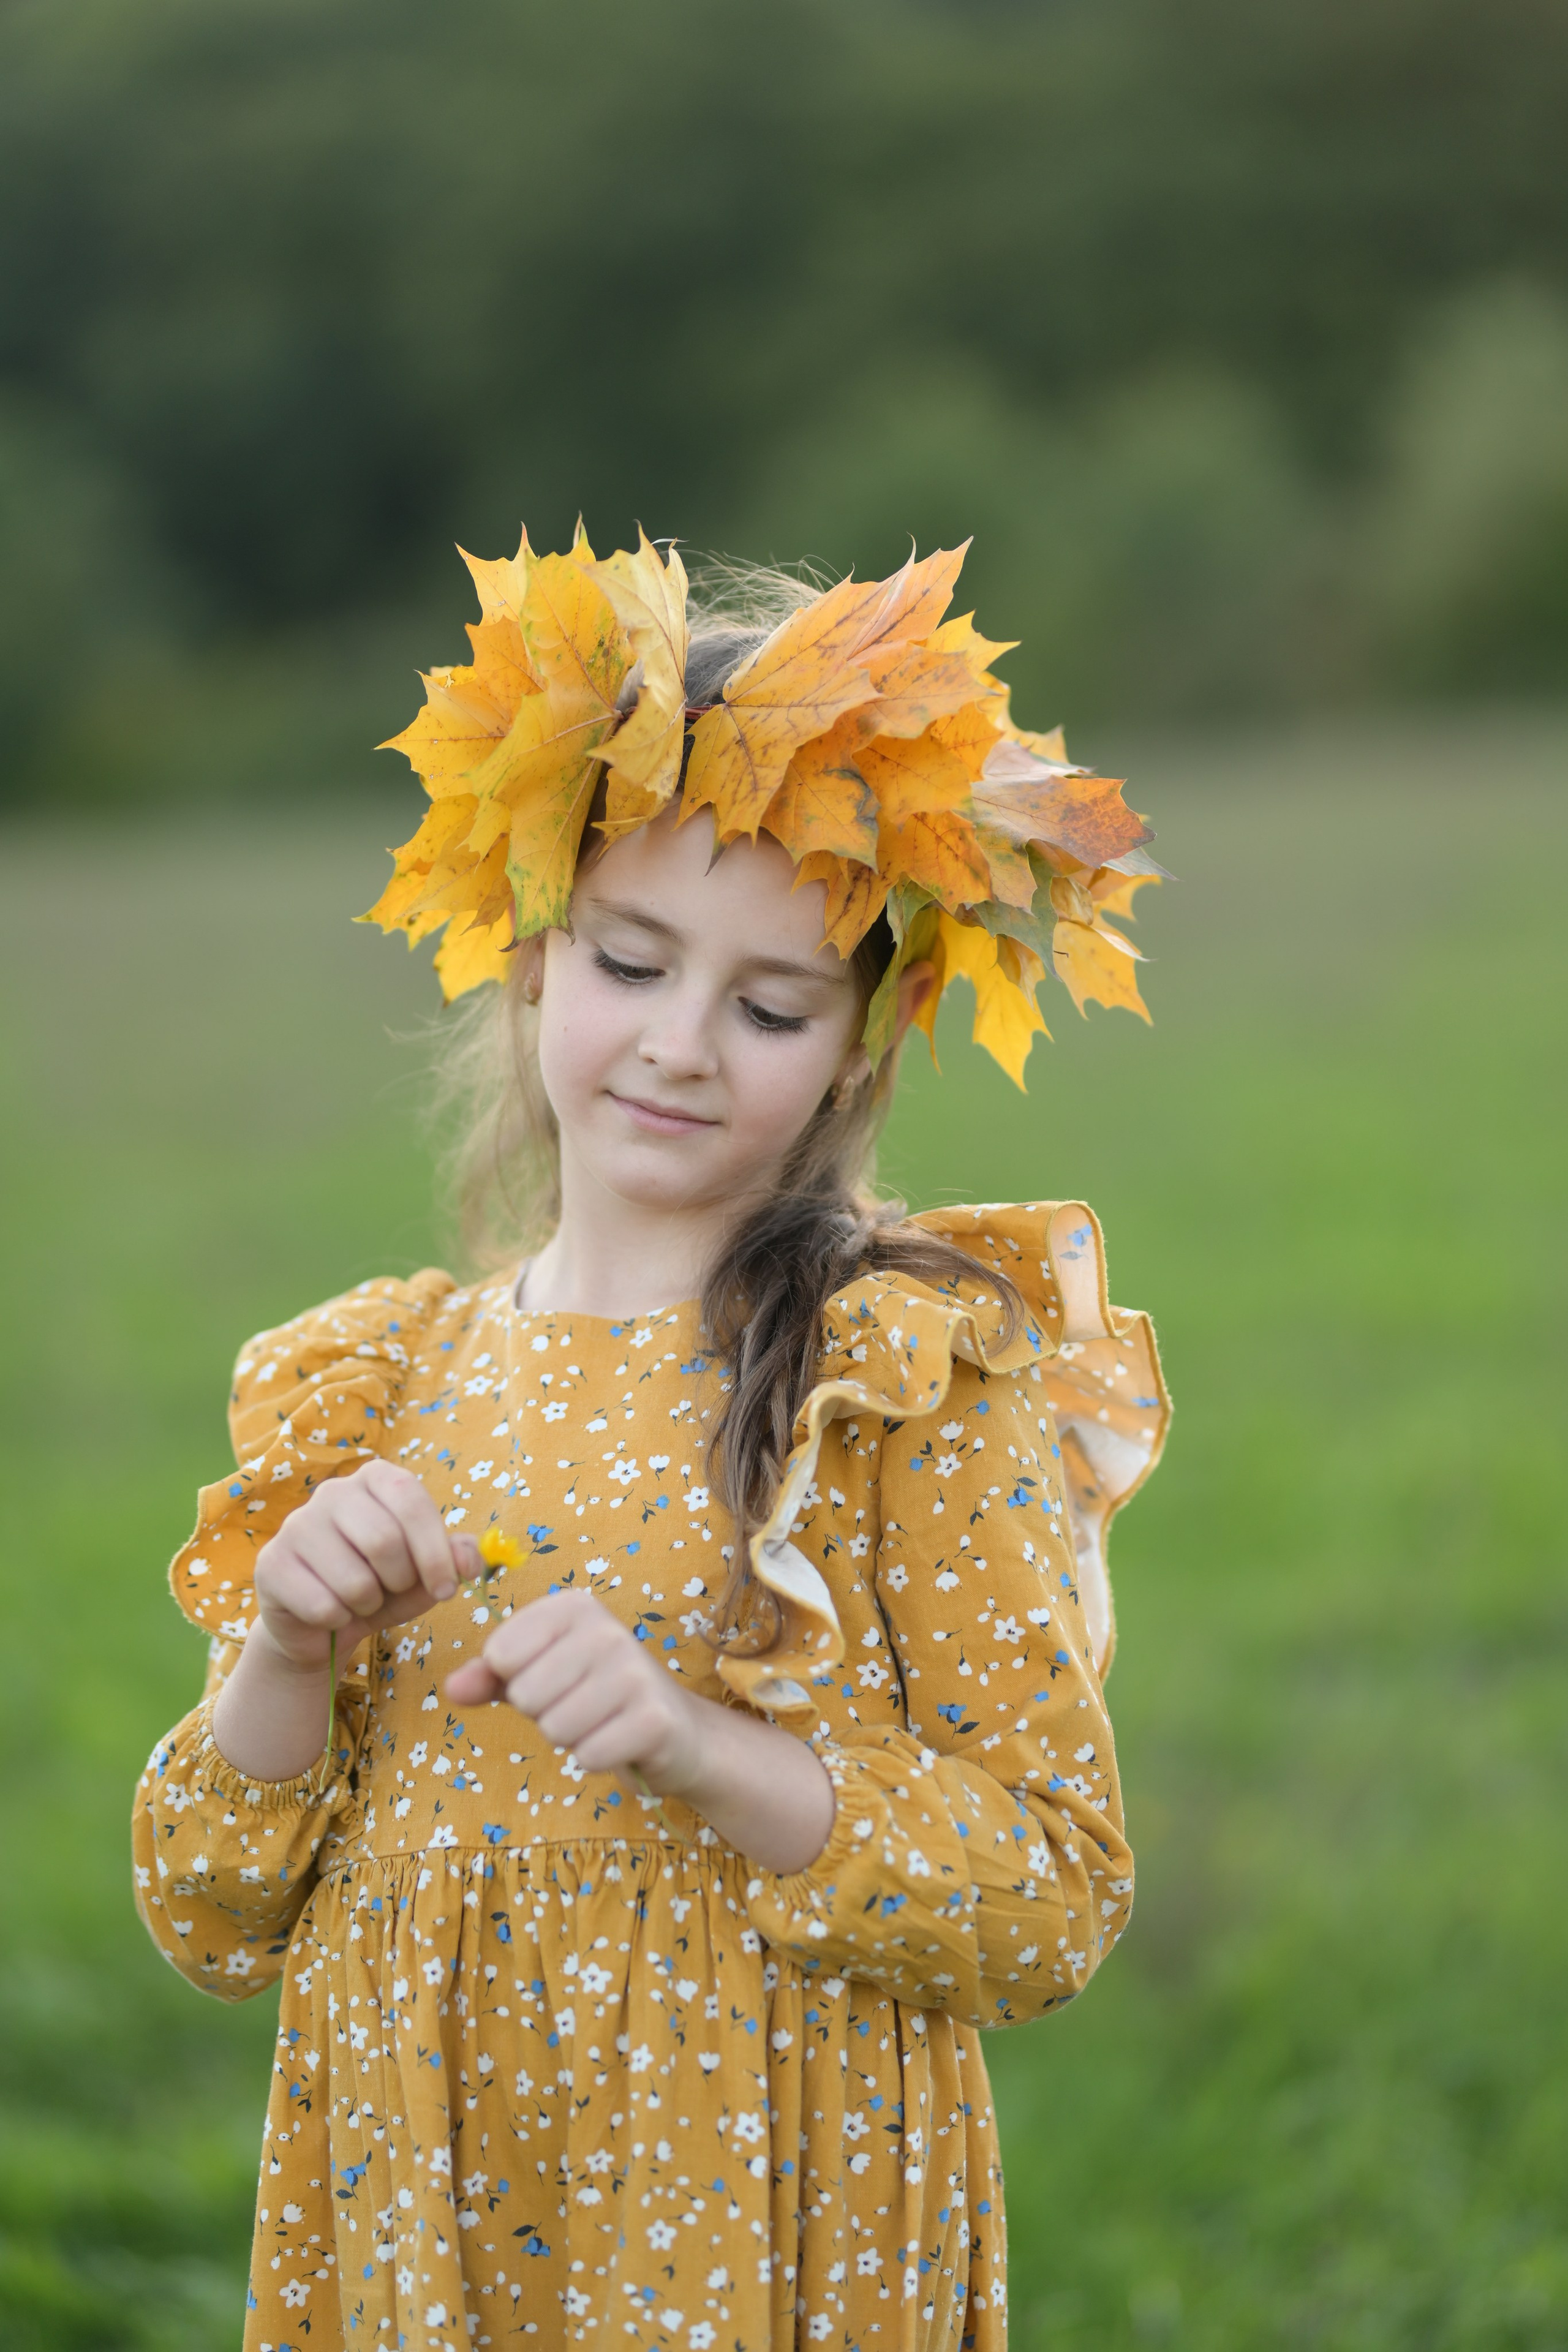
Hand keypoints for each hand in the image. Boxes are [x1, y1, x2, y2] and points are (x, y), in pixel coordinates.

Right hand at [253, 1459, 479, 1673]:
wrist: (323, 1625)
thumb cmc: (382, 1587)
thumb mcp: (424, 1575)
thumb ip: (453, 1560)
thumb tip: (469, 1560)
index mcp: (375, 1478)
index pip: (411, 1500)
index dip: (435, 1551)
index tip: (448, 1589)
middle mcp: (332, 1492)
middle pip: (383, 1539)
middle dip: (399, 1580)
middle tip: (392, 1590)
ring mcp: (295, 1525)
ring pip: (354, 1579)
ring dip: (367, 1604)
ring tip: (359, 1600)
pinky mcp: (270, 1563)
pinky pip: (322, 1605)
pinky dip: (338, 1620)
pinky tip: (330, 1612)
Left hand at [445, 1590, 702, 1797]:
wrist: (676, 1729)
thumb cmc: (595, 1694)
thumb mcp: (540, 1673)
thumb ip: (490, 1677)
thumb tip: (452, 1689)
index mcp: (573, 1606)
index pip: (500, 1654)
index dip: (515, 1679)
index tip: (551, 1676)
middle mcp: (606, 1629)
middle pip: (525, 1694)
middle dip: (543, 1712)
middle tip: (578, 1703)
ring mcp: (635, 1671)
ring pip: (553, 1728)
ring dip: (569, 1737)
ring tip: (598, 1720)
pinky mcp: (654, 1718)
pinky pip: (587, 1755)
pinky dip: (595, 1758)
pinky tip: (618, 1740)